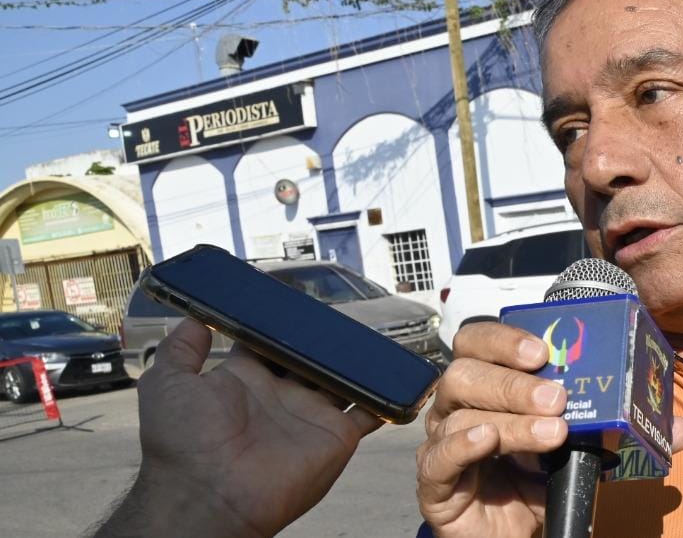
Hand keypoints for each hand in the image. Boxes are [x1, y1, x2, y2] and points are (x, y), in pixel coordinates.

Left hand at [94, 318, 382, 536]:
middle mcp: (282, 397)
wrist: (210, 494)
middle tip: (340, 313)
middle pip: (311, 359)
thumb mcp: (166, 385)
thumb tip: (191, 319)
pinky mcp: (337, 435)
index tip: (294, 303)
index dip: (281, 326)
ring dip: (358, 361)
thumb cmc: (183, 444)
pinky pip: (370, 412)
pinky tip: (401, 375)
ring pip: (344, 380)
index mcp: (245, 381)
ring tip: (374, 335)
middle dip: (324, 340)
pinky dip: (388, 395)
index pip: (269, 345)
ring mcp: (311, 415)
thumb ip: (179, 350)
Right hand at [417, 323, 682, 537]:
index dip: (506, 338)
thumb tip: (682, 430)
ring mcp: (442, 443)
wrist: (520, 534)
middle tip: (559, 397)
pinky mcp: (435, 485)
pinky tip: (489, 440)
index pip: (480, 341)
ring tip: (552, 431)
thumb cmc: (543, 480)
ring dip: (510, 417)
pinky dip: (464, 444)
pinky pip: (439, 457)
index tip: (545, 350)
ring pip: (459, 411)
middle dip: (514, 381)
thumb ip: (630, 431)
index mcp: (489, 383)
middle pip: (466, 371)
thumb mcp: (588, 447)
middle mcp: (458, 406)